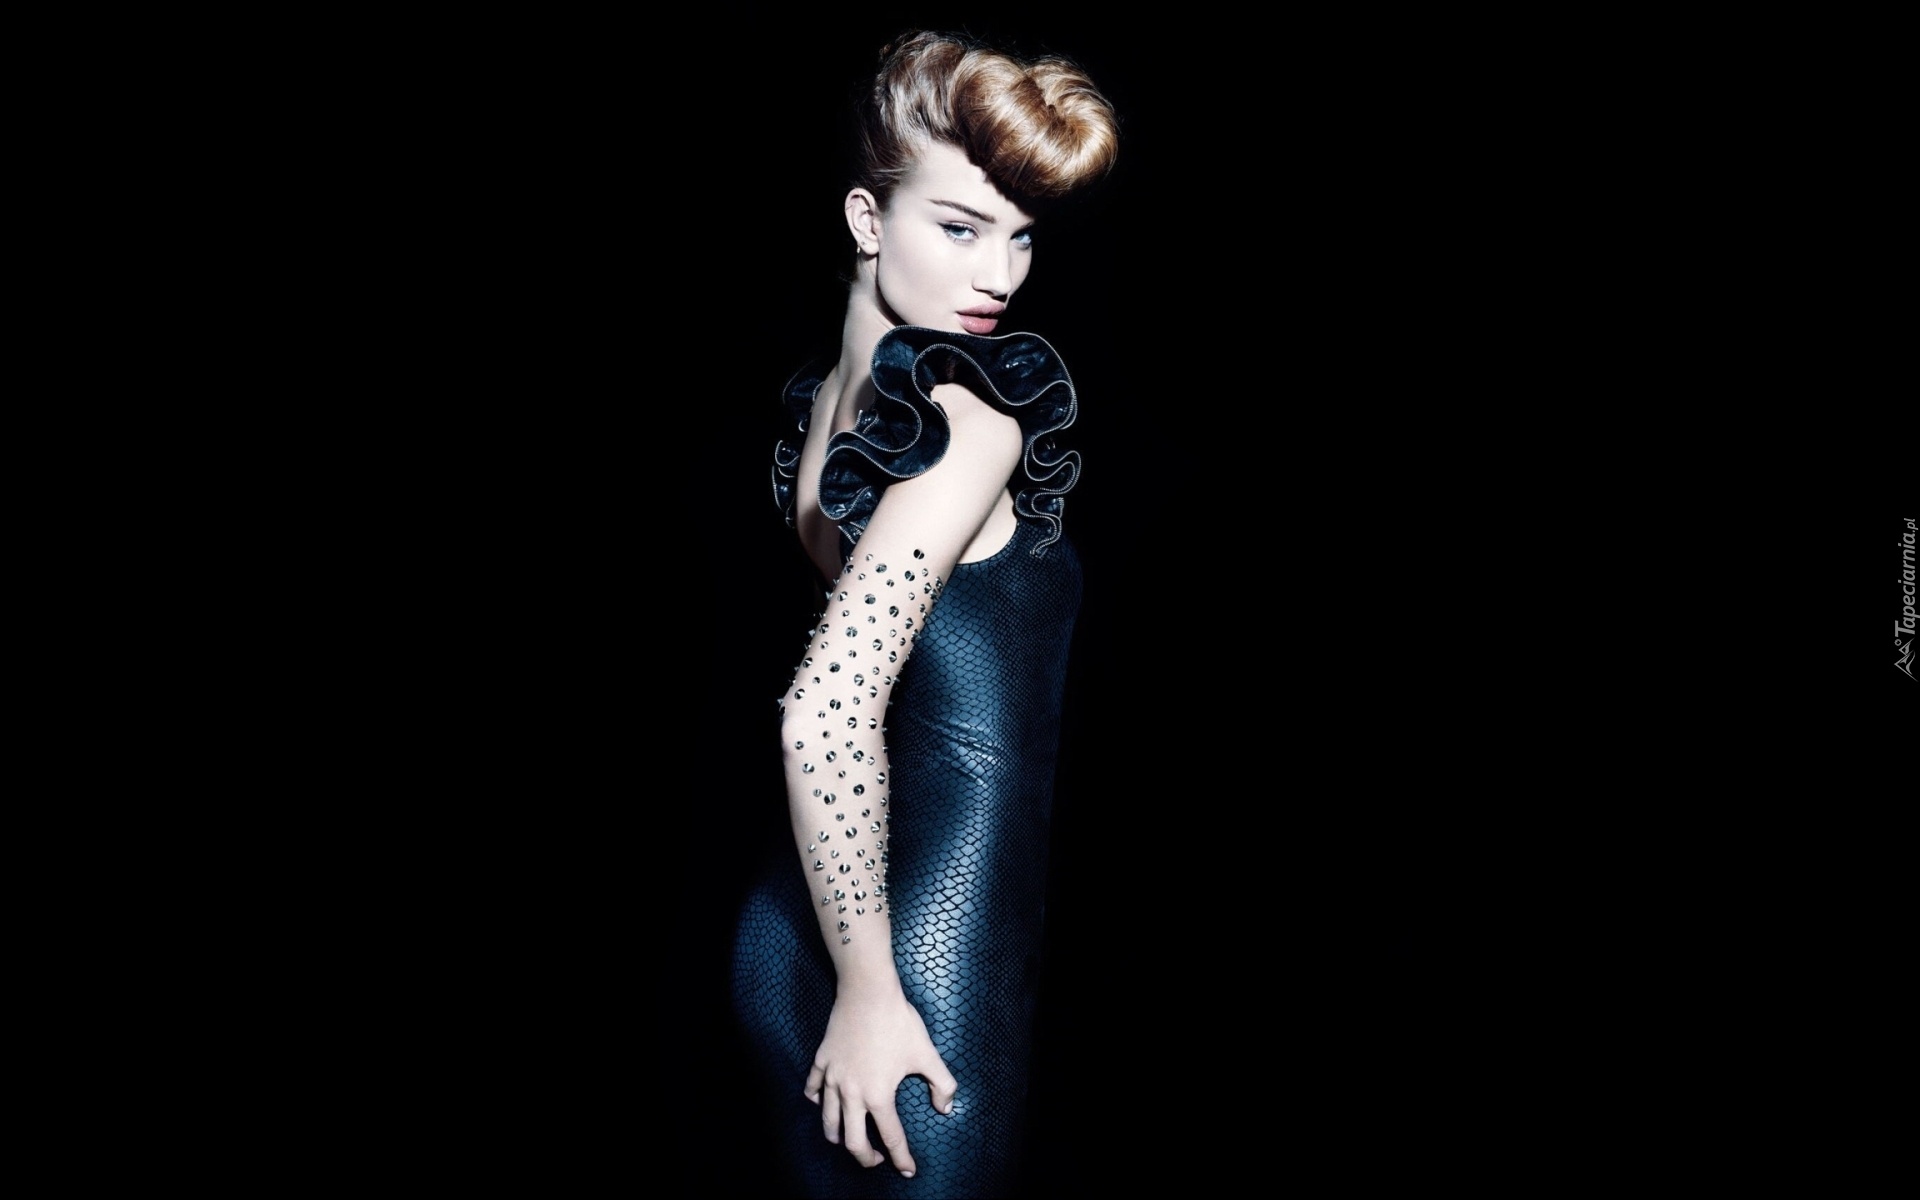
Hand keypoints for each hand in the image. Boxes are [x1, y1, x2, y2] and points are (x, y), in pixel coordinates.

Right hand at [803, 985, 958, 1176]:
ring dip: (838, 1137)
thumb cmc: (899, 1022)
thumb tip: (946, 1108)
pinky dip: (817, 1102)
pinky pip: (813, 1090)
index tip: (907, 1170)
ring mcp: (833, 1078)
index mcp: (879, 1096)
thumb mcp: (927, 1054)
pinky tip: (822, 1104)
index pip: (891, 1137)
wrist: (867, 992)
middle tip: (876, 1160)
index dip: (901, 1157)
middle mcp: (852, 1094)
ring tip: (847, 1140)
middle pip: (852, 1141)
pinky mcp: (821, 1061)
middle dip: (864, 1158)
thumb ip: (942, 1084)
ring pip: (829, 1120)